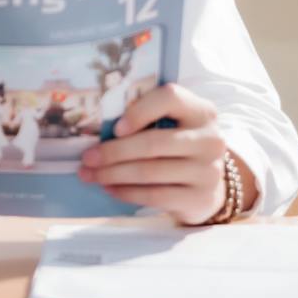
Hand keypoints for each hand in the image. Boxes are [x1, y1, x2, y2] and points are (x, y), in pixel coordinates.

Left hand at [77, 83, 229, 224]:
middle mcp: (209, 140)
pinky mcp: (200, 198)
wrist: (209, 184)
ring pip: (149, 172)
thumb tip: (98, 126)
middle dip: (113, 151)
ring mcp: (208, 171)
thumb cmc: (179, 144)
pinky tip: (110, 189)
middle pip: (153, 143)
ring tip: (90, 174)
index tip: (114, 128)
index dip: (139, 111)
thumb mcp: (173, 124)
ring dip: (113, 174)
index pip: (170, 98)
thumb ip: (148, 117)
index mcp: (201, 110)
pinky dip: (127, 192)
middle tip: (87, 157)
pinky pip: (155, 196)